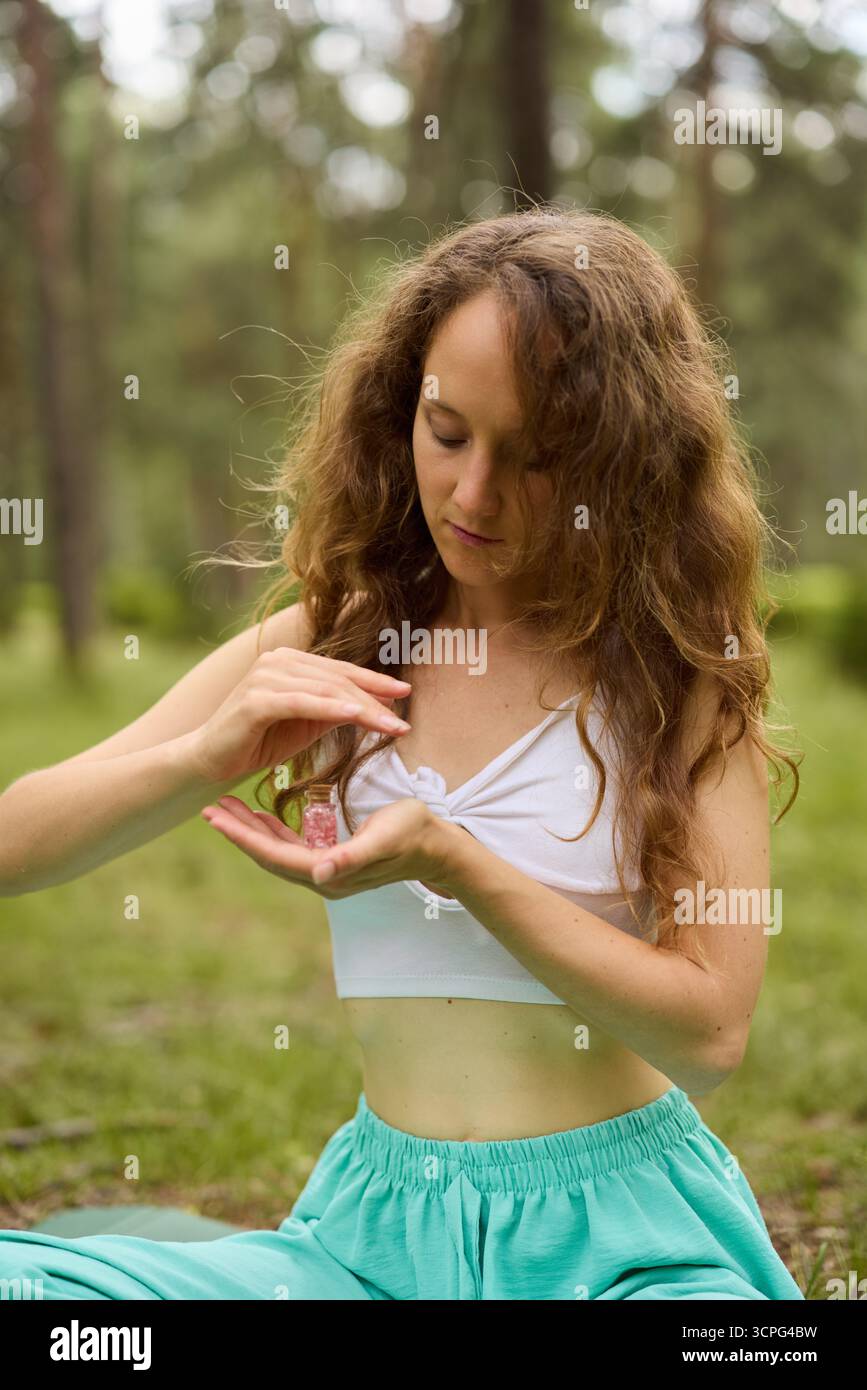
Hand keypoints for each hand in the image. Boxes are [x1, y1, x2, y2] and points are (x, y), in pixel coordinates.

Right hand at [189, 647, 411, 784]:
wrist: (211, 760)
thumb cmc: (259, 741)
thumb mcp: (307, 723)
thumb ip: (336, 710)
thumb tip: (377, 705)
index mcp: (290, 662)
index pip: (340, 671)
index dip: (374, 682)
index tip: (405, 693)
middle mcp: (277, 661)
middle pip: (338, 680)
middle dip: (375, 698)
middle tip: (405, 717)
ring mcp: (265, 677)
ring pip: (326, 691)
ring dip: (363, 708)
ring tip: (391, 725)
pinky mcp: (256, 700)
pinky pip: (303, 704)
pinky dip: (332, 710)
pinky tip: (357, 718)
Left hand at [200, 794, 453, 899]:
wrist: (438, 846)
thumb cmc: (413, 834)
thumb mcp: (383, 838)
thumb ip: (352, 856)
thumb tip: (319, 872)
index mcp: (329, 874)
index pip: (275, 857)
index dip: (244, 837)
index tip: (216, 816)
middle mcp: (322, 878)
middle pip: (269, 857)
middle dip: (238, 833)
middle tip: (209, 808)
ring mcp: (327, 871)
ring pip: (277, 852)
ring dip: (251, 832)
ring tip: (227, 809)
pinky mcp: (333, 860)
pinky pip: (293, 848)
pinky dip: (272, 832)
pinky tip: (262, 817)